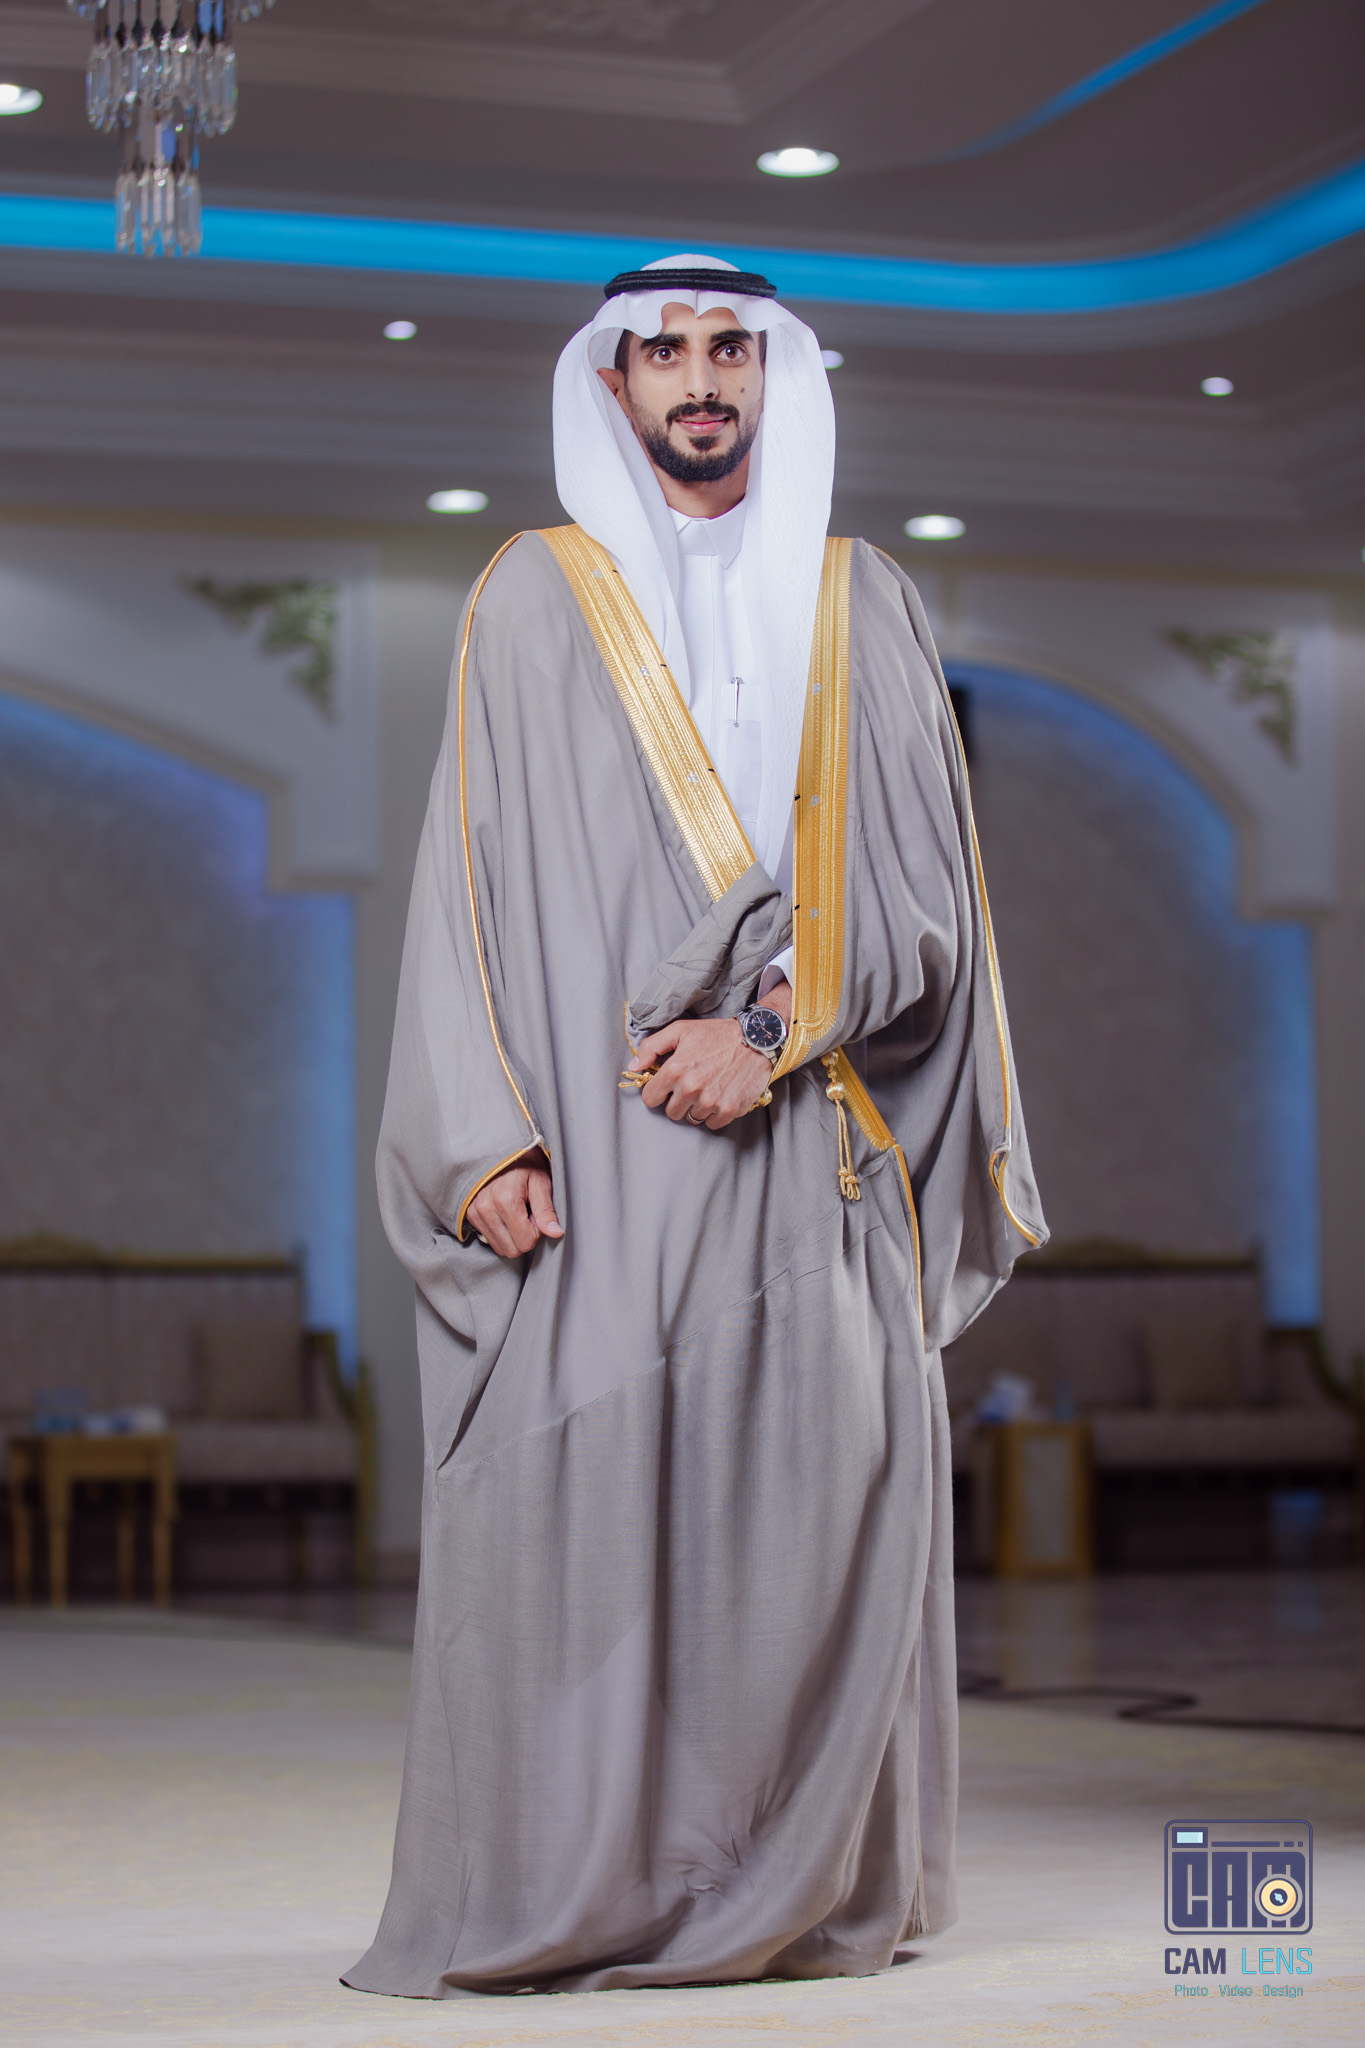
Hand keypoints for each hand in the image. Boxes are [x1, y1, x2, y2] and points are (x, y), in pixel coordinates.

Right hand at [464, 1149, 562, 1257]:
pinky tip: (505, 1213)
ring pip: (499, 1247)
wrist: (498, 1146)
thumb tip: (555, 1233)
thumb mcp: (540, 1181)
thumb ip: (546, 1210)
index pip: (525, 1242)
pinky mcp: (469, 1214)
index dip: (537, 1231)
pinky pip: (489, 1238)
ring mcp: (474, 1212)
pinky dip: (501, 1231)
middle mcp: (485, 1209)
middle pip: (512, 1249)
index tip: (536, 1213)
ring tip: (516, 1211)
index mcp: (505, 1201)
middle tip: (528, 1214)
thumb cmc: (524, 1162)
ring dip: (512, 1235)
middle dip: (524, 1236)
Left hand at [627, 979, 790, 1131]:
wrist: (756, 1039)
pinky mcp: (729, 1110)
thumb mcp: (680, 1030)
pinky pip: (712, 1124)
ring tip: (707, 1089)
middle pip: (671, 1113)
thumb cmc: (717, 1034)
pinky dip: (714, 1114)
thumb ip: (652, 1047)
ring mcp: (711, 1101)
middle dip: (677, 1101)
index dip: (657, 1092)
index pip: (650, 1099)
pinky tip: (720, 1096)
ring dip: (696, 1107)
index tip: (666, 1087)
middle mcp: (691, 1089)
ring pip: (692, 1119)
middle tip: (691, 1086)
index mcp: (675, 1070)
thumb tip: (634, 1066)